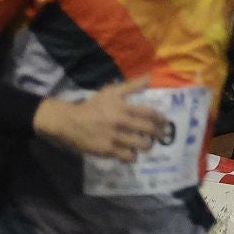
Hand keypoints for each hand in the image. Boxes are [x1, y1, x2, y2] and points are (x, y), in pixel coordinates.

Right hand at [34, 76, 167, 161]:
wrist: (69, 122)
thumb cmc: (93, 106)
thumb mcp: (110, 92)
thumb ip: (131, 86)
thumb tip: (150, 77)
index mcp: (122, 107)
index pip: (149, 113)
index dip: (161, 118)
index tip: (164, 121)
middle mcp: (120, 122)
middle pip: (148, 130)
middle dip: (158, 133)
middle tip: (161, 135)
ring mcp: (114, 138)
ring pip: (141, 145)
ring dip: (148, 145)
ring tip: (147, 144)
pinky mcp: (108, 151)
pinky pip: (128, 157)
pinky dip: (133, 156)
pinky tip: (132, 152)